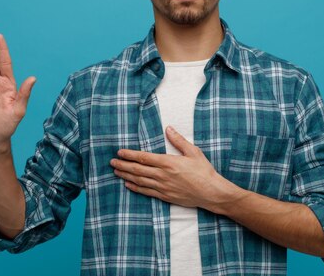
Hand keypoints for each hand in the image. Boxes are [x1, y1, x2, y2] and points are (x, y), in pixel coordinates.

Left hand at [110, 126, 234, 209]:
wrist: (211, 192)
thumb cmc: (204, 171)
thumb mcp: (193, 152)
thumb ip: (179, 140)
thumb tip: (168, 128)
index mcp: (168, 162)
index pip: (143, 157)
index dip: (129, 155)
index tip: (119, 152)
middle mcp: (162, 175)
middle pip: (137, 170)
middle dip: (123, 165)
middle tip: (112, 162)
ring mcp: (162, 187)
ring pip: (139, 181)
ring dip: (126, 176)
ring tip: (116, 172)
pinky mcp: (165, 196)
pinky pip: (146, 192)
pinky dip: (136, 188)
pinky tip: (128, 185)